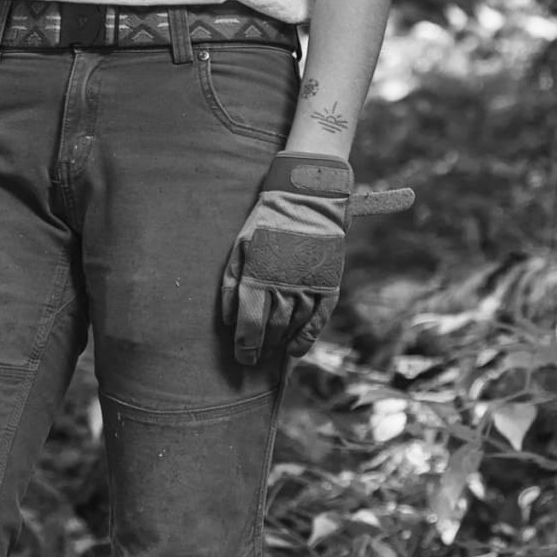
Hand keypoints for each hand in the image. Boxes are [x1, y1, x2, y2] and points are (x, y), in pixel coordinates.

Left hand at [219, 155, 414, 367]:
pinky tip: (294, 351)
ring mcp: (308, 286)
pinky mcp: (328, 285)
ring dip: (280, 344)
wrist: (308, 199)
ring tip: (271, 352)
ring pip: (293, 327)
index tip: (241, 357)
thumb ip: (231, 284)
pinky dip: (306, 339)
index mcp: (258, 276)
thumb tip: (228, 320)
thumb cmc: (267, 222)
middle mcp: (284, 286)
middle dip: (260, 348)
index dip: (244, 346)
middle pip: (271, 330)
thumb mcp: (240, 247)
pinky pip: (317, 321)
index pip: (250, 324)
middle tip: (253, 358)